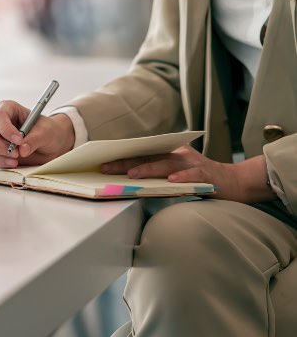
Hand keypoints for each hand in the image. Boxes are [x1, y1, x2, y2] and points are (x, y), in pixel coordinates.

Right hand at [0, 100, 74, 167]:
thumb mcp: (45, 132)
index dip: (6, 129)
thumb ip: (34, 139)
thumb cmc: (47, 131)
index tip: (19, 140)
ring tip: (16, 161)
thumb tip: (22, 150)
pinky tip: (13, 163)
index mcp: (8, 109)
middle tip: (15, 153)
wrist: (50, 144)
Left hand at [100, 145, 275, 202]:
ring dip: (149, 169)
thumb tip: (127, 179)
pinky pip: (193, 175)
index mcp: (168, 154)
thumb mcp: (174, 174)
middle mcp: (178, 155)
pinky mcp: (207, 175)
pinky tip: (172, 181)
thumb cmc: (199, 179)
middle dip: (126, 163)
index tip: (101, 163)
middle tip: (107, 168)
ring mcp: (193, 164)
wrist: (234, 182)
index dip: (121, 158)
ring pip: (167, 164)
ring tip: (133, 175)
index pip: (141, 154)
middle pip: (148, 157)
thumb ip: (155, 175)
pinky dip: (182, 178)